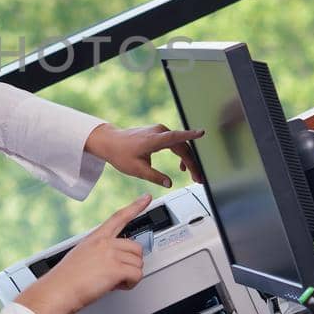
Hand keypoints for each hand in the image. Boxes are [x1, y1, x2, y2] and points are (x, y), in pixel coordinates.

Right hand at [17, 195, 149, 313]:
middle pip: (136, 247)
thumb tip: (112, 263)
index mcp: (96, 237)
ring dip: (130, 275)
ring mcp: (111, 254)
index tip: (146, 197)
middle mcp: (105, 242)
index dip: (135, 206)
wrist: (58, 290)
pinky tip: (118, 286)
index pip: (119, 217)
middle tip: (117, 274)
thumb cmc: (65, 279)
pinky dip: (131, 284)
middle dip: (131, 262)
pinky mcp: (116, 269)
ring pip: (138, 263)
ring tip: (113, 281)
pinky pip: (137, 275)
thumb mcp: (81, 255)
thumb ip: (99, 253)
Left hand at [85, 123, 204, 186]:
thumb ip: (154, 176)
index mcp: (153, 139)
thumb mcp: (136, 170)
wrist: (110, 142)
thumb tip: (168, 183)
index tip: (202, 133)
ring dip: (188, 159)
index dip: (190, 135)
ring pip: (180, 144)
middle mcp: (158, 132)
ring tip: (192, 175)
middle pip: (182, 146)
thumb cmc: (120, 153)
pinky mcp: (158, 133)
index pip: (176, 137)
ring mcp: (159, 131)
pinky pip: (175, 142)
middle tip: (198, 178)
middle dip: (193, 163)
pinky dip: (181, 154)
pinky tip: (181, 166)